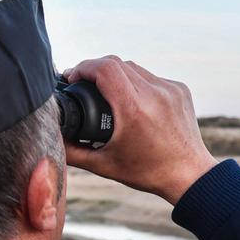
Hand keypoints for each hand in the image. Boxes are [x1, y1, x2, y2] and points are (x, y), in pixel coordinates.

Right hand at [62, 56, 216, 204]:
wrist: (189, 175)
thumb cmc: (147, 172)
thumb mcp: (104, 165)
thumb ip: (73, 151)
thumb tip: (50, 137)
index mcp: (134, 109)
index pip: (104, 68)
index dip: (83, 67)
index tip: (72, 77)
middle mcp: (154, 93)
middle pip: (116, 63)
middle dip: (96, 69)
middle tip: (84, 84)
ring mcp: (170, 89)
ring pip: (134, 68)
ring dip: (117, 75)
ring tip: (107, 92)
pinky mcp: (180, 89)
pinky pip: (151, 76)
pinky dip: (137, 83)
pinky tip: (132, 100)